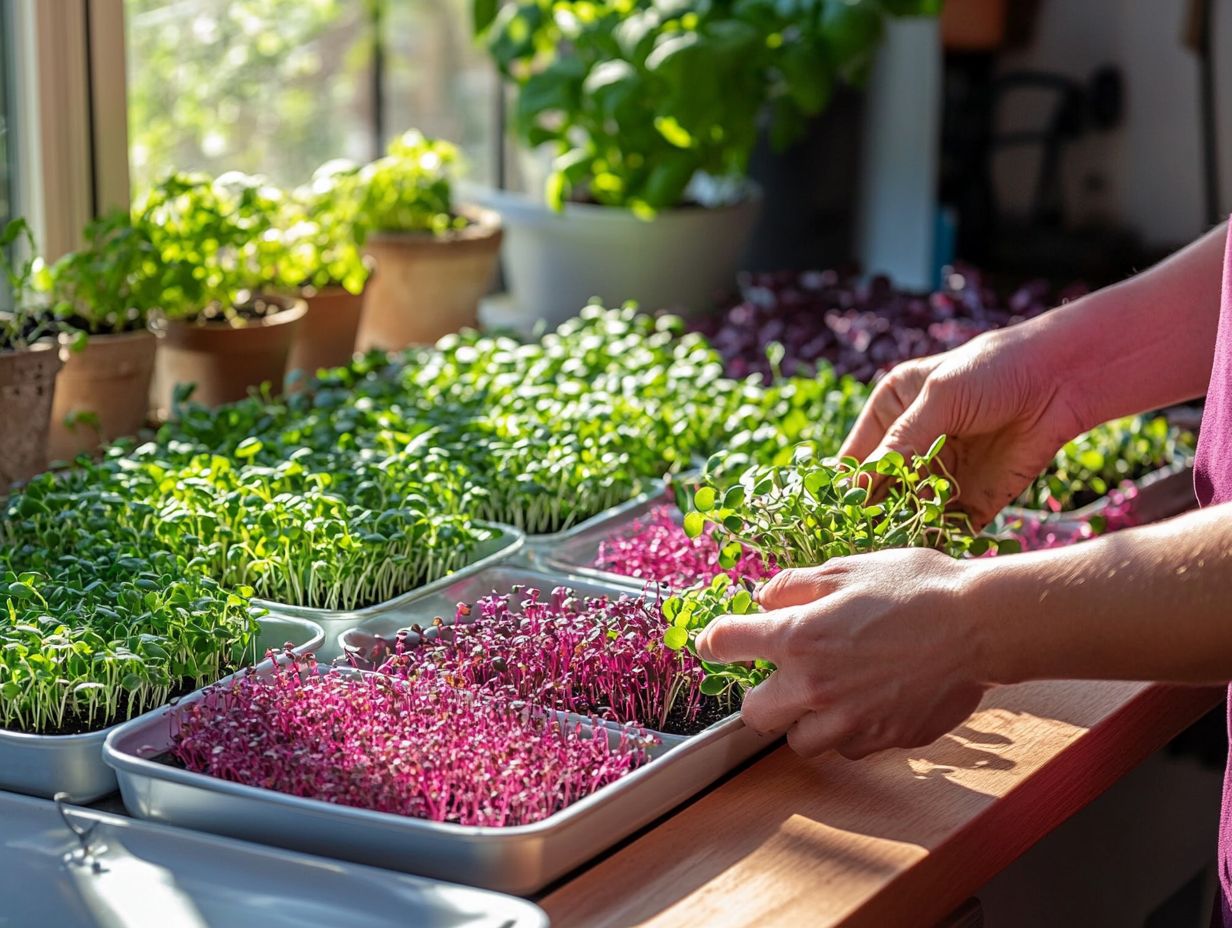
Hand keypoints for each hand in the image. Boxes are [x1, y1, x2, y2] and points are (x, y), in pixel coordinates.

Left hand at [695, 549, 988, 759]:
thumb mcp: (849, 568)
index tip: (717, 643)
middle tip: (785, 677)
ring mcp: (849, 720)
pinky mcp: (883, 739)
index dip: (715, 642)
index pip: (724, 644)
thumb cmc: (917, 588)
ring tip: (831, 695)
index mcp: (798, 636)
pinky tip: (869, 704)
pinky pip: (848, 749)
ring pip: (799, 743)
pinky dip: (850, 732)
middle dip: (762, 696)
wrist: (981, 625)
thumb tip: (766, 597)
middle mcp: (814, 686)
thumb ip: (797, 585)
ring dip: (805, 722)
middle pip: (753, 714)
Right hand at [839, 329, 1086, 528]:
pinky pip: (948, 527)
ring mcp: (941, 475)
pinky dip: (938, 540)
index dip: (846, 486)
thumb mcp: (940, 398)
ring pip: (909, 512)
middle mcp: (912, 446)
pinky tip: (926, 552)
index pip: (857, 457)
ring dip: (902, 531)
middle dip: (872, 515)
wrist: (1065, 380)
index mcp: (892, 412)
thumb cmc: (995, 370)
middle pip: (880, 491)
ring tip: (891, 550)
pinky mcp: (973, 499)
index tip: (836, 514)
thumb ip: (901, 442)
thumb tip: (858, 485)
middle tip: (860, 540)